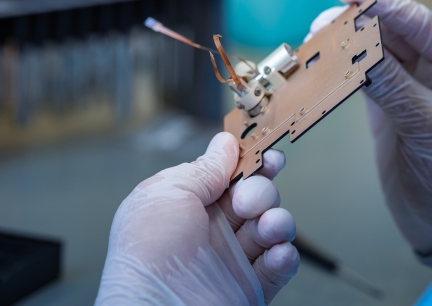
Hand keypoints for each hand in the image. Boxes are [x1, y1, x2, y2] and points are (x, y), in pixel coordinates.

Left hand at [96, 133, 298, 304]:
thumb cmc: (147, 257)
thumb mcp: (168, 193)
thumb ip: (203, 168)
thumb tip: (224, 145)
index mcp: (189, 205)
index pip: (229, 175)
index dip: (251, 162)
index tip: (267, 155)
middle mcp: (211, 230)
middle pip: (256, 196)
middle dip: (261, 191)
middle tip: (247, 201)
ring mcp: (233, 259)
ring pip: (273, 227)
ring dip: (278, 222)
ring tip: (268, 227)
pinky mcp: (251, 286)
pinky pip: (281, 265)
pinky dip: (285, 256)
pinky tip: (276, 253)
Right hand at [308, 0, 431, 267]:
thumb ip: (395, 89)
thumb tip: (359, 49)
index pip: (421, 22)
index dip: (383, 2)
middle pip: (392, 29)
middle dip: (356, 22)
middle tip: (320, 24)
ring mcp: (411, 82)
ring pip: (372, 49)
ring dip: (342, 43)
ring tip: (313, 41)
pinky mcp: (387, 101)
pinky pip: (359, 74)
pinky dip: (337, 68)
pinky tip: (318, 63)